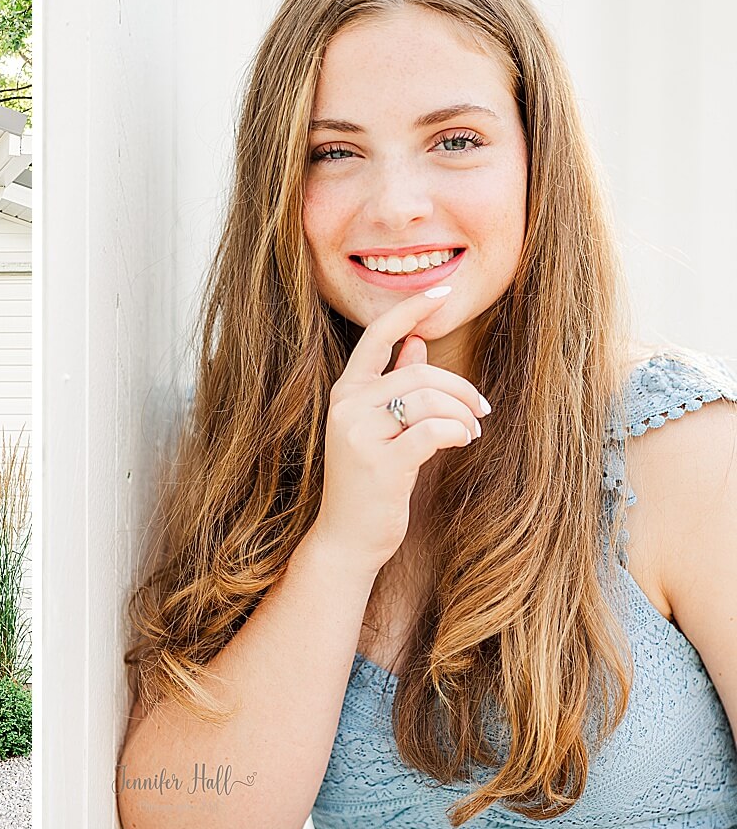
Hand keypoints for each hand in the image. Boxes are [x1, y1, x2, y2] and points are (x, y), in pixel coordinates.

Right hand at [310, 288, 490, 575]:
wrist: (347, 538)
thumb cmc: (367, 481)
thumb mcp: (376, 427)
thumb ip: (392, 383)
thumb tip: (416, 343)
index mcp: (346, 394)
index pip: (376, 336)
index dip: (409, 309)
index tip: (440, 290)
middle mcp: (347, 408)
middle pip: (418, 374)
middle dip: (460, 388)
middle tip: (482, 409)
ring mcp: (360, 435)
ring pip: (427, 399)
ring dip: (462, 413)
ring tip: (471, 431)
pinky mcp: (381, 463)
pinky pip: (432, 431)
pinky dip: (456, 433)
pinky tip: (461, 442)